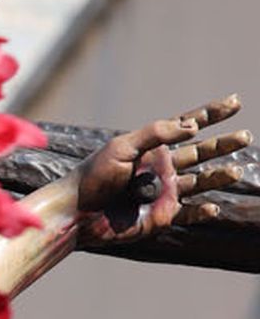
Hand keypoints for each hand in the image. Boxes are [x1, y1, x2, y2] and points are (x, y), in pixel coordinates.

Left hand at [76, 97, 248, 242]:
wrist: (77, 211)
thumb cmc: (93, 175)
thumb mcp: (122, 146)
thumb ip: (156, 133)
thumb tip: (192, 126)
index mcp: (152, 147)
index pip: (187, 126)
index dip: (211, 114)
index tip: (235, 102)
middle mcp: (161, 168)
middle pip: (201, 153)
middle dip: (223, 144)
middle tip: (246, 136)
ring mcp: (164, 192)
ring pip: (200, 182)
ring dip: (218, 176)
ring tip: (236, 170)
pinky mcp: (162, 216)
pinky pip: (188, 213)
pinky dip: (202, 211)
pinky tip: (214, 207)